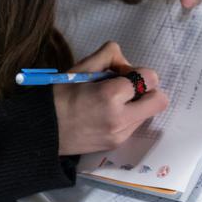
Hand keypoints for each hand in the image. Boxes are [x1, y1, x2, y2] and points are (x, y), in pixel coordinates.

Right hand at [53, 41, 168, 155]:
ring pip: (148, 114)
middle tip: (127, 89)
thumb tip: (127, 65)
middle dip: (148, 91)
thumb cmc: (58, 95)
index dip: (139, 72)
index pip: (150, 78)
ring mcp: (120, 135)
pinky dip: (128, 117)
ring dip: (137, 105)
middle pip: (159, 100)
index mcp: (111, 95)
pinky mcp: (116, 145)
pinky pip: (134, 126)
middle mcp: (120, 118)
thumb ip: (109, 56)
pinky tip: (107, 114)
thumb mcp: (81, 68)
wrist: (41, 131)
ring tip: (113, 103)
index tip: (122, 74)